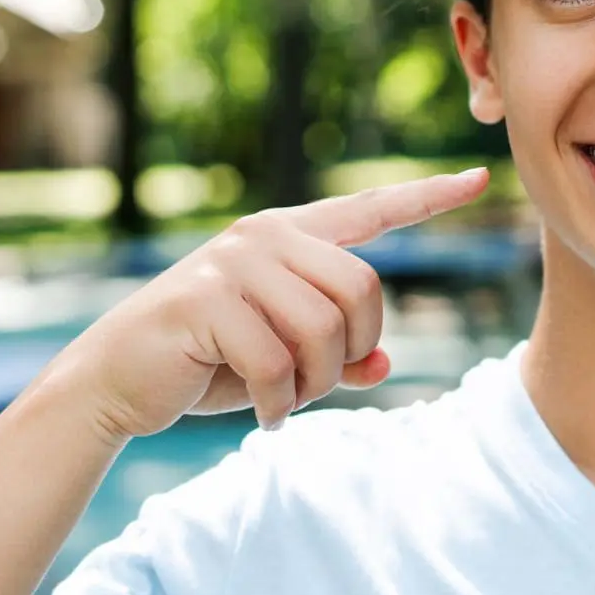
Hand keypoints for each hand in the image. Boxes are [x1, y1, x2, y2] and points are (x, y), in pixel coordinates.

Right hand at [49, 169, 489, 441]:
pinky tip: (263, 415)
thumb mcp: (283, 359)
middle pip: (364, 289)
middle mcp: (267, 237)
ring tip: (284, 399)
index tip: (478, 179)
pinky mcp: (207, 301)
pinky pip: (278, 362)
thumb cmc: (207, 364)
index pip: (372, 210)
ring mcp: (235, 264)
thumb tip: (384, 366)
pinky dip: (280, 403)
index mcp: (292, 236)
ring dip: (315, 383)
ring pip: (325, 329)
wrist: (116, 381)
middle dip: (350, 352)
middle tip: (314, 385)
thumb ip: (336, 355)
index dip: (427, 197)